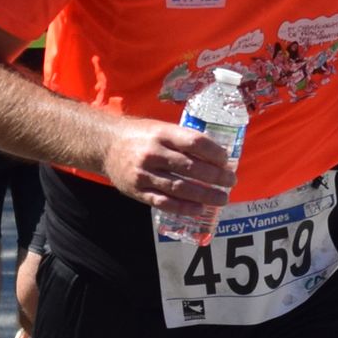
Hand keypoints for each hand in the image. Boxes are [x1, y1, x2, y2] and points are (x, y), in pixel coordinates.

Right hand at [98, 116, 237, 229]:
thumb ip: (184, 139)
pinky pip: (164, 202)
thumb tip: (217, 154)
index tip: (227, 160)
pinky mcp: (137, 192)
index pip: (194, 142)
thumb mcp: (161, 128)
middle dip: (215, 176)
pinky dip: (183, 207)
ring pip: (179, 188)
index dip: (214, 153)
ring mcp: (144, 174)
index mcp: (161, 134)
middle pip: (190, 167)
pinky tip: (199, 208)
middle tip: (231, 181)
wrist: (106, 146)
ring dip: (205, 195)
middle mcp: (153, 153)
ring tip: (222, 198)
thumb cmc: (141, 136)